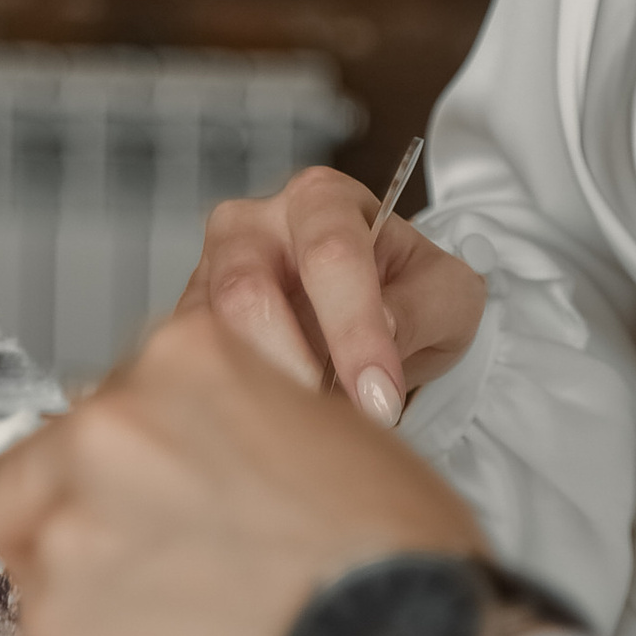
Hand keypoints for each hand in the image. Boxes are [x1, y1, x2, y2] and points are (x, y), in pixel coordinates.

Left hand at [0, 308, 485, 635]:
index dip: (140, 450)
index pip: (116, 391)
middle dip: (93, 506)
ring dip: (85, 573)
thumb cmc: (392, 556)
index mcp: (186, 356)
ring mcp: (70, 523)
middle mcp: (111, 425)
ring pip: (33, 541)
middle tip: (161, 558)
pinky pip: (45, 625)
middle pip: (51, 457)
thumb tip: (206, 446)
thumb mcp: (331, 427)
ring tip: (166, 617)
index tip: (160, 488)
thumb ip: (240, 417)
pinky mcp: (51, 622)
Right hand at [179, 168, 485, 428]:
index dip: (354, 332)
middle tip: (332, 423)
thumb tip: (379, 330)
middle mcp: (253, 225)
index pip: (329, 255)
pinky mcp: (188, 328)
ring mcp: (209, 275)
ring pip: (204, 334)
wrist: (385, 316)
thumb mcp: (449, 296)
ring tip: (303, 435)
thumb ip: (420, 308)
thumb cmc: (414, 295)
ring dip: (254, 391)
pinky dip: (226, 405)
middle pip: (245, 291)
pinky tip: (268, 434)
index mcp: (321, 200)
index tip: (379, 397)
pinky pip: (187, 368)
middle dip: (292, 366)